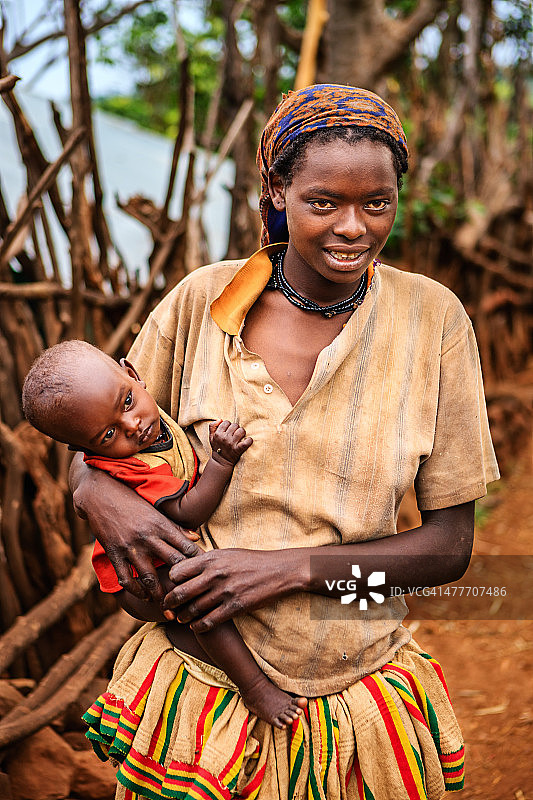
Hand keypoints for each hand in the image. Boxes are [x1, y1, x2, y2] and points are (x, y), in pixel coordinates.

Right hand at [70, 453, 199, 602]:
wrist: (100, 494)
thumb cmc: (132, 501)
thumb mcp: (155, 511)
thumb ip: (175, 527)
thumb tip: (196, 538)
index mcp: (161, 524)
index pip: (185, 547)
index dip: (198, 563)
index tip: (207, 577)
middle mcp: (147, 536)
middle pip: (171, 564)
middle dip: (183, 584)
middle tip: (192, 600)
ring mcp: (130, 546)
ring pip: (148, 577)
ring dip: (159, 595)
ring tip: (168, 608)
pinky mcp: (114, 552)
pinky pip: (126, 577)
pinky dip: (135, 590)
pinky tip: (143, 596)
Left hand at [163, 547, 304, 632]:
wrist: (279, 570)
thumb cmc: (250, 561)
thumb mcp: (226, 553)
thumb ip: (206, 560)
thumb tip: (184, 566)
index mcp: (211, 558)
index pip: (177, 572)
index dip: (171, 581)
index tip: (171, 587)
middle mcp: (215, 574)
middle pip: (180, 592)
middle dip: (169, 603)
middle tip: (166, 608)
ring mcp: (225, 591)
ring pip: (193, 609)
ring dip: (183, 617)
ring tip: (180, 618)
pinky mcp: (235, 607)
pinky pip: (209, 621)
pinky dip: (198, 626)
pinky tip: (196, 626)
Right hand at [209, 420, 252, 465]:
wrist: (220, 462)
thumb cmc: (217, 447)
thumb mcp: (211, 437)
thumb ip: (212, 426)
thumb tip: (220, 419)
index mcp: (217, 434)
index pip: (226, 422)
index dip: (228, 425)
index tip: (229, 430)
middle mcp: (224, 438)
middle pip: (234, 425)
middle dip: (235, 428)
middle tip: (235, 434)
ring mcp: (232, 444)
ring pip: (241, 430)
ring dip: (242, 432)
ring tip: (240, 436)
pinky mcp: (238, 449)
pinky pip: (247, 442)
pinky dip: (249, 440)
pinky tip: (248, 440)